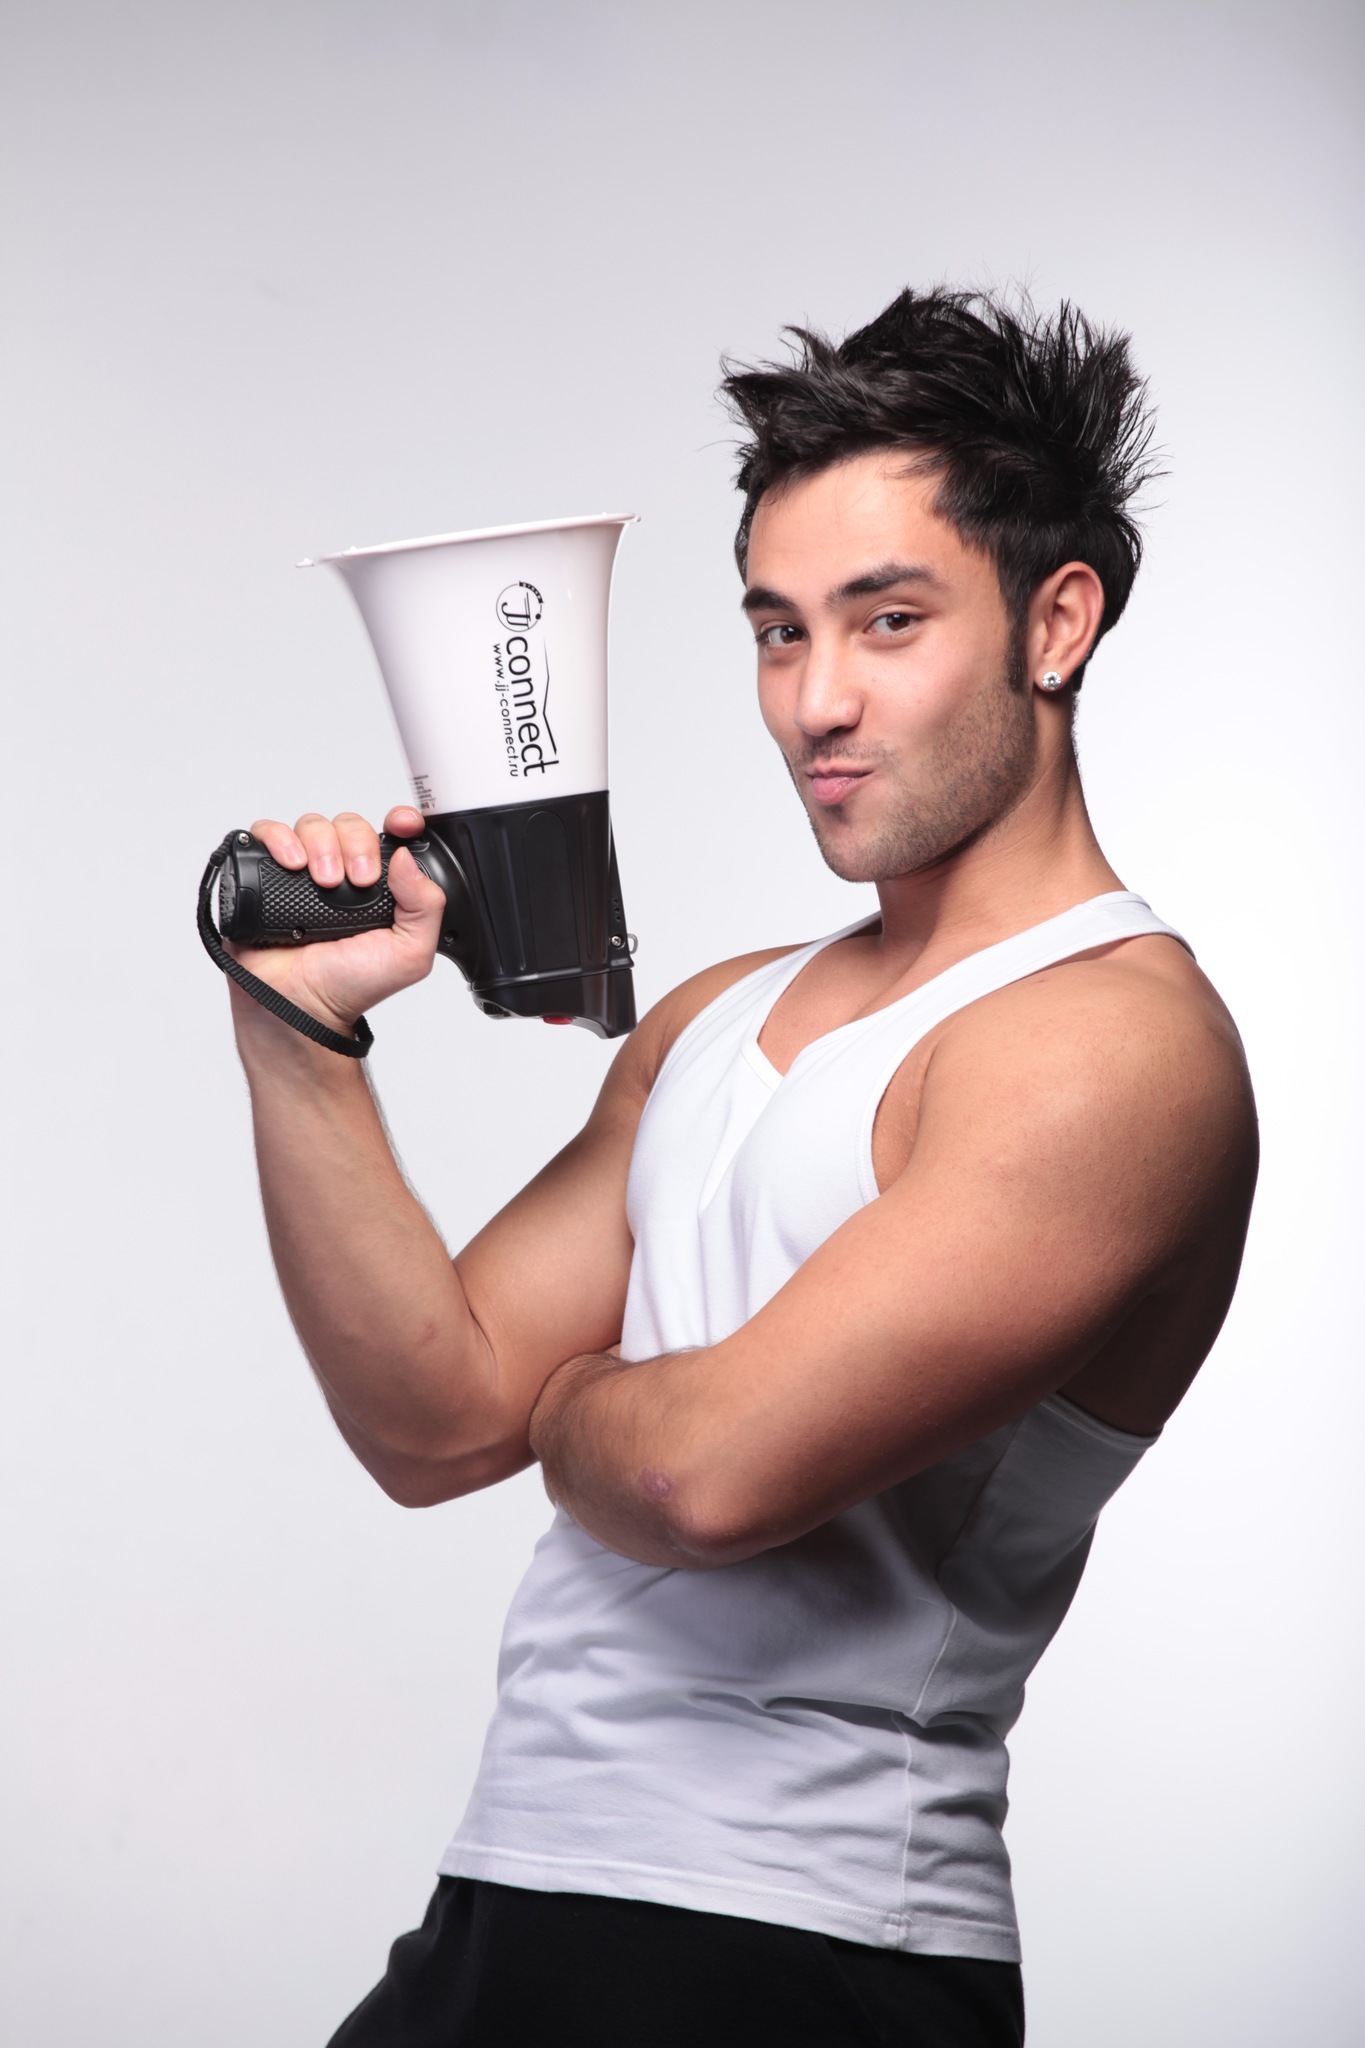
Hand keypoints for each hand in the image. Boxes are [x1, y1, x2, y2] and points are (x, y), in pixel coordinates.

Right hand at [228, 806, 446, 1038]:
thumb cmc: (350, 984)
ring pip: (312, 825)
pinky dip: (279, 839)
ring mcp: (303, 871)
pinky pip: (268, 834)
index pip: (391, 835)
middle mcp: (341, 871)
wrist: (300, 1004)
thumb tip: (408, 858)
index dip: (399, 821)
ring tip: (321, 881)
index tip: (404, 825)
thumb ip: (425, 906)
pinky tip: (291, 863)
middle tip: (357, 881)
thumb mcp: (410, 953)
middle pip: (349, 825)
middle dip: (356, 844)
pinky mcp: (266, 874)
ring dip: (321, 845)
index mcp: (379, 884)